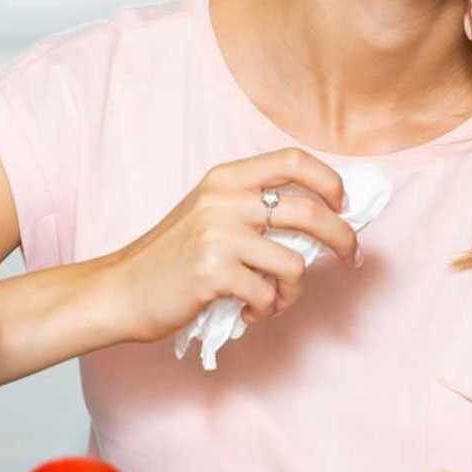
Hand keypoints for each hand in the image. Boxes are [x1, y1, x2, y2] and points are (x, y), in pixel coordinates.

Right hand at [105, 148, 358, 342]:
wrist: (121, 290)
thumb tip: (322, 218)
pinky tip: (246, 311)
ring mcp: (219, 236)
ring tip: (271, 300)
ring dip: (293, 291)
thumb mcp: (209, 213)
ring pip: (295, 264)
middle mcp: (225, 200)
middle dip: (343, 237)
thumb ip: (253, 207)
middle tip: (350, 257)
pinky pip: (269, 295)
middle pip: (310, 211)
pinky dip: (265, 310)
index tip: (343, 205)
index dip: (330, 181)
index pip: (294, 160)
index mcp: (226, 178)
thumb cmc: (171, 257)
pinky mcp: (214, 273)